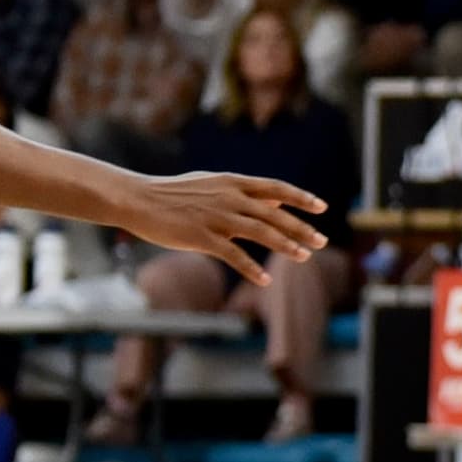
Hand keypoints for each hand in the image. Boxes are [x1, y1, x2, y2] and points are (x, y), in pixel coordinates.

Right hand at [118, 171, 329, 284]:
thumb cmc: (176, 193)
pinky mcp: (201, 236)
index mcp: (232, 182)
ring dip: (285, 245)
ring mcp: (215, 217)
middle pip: (273, 213)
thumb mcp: (213, 185)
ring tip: (304, 256)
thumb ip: (245, 193)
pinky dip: (251, 268)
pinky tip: (265, 279)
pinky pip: (233, 254)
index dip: (300, 198)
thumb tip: (276, 202)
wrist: (139, 199)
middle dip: (301, 227)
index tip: (322, 207)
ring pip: (260, 232)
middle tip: (322, 240)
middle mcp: (229, 197)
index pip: (275, 188)